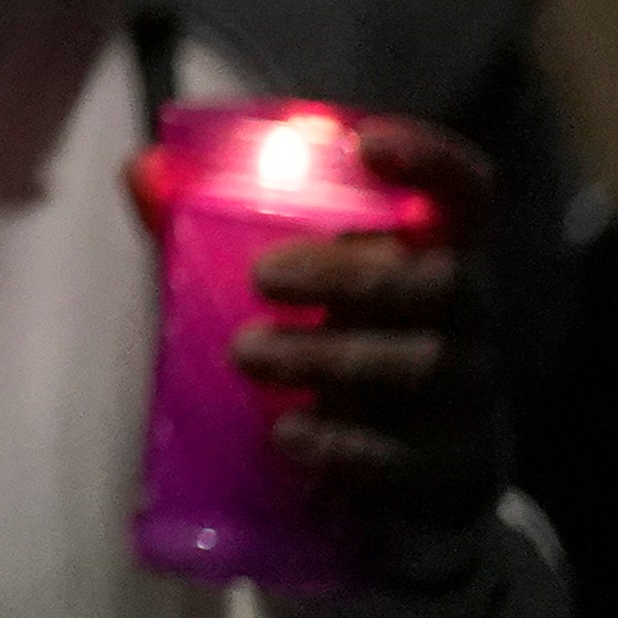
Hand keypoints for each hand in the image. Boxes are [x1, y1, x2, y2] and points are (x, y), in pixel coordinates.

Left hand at [235, 114, 508, 574]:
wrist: (392, 474)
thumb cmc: (334, 342)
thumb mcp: (285, 283)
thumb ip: (212, 226)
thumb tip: (144, 170)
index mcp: (436, 252)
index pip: (466, 191)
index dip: (431, 161)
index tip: (366, 143)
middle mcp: (472, 318)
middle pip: (444, 282)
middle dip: (349, 276)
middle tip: (261, 277)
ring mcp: (473, 398)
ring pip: (428, 367)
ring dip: (331, 357)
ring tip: (245, 354)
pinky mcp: (459, 473)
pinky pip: (418, 461)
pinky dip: (348, 448)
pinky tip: (290, 436)